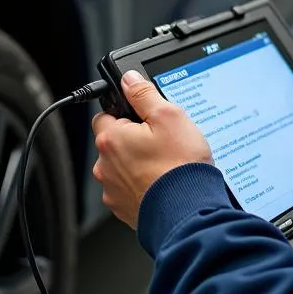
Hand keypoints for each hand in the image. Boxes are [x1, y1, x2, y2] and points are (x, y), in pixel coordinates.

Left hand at [92, 71, 212, 228]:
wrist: (188, 213)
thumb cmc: (179, 167)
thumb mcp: (169, 116)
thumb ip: (144, 94)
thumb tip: (130, 80)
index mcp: (111, 139)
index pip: (104, 115)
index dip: (125, 112)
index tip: (142, 117)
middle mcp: (105, 166)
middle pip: (114, 142)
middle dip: (133, 139)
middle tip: (160, 141)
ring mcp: (113, 191)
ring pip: (121, 167)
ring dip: (137, 164)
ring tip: (165, 164)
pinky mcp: (124, 210)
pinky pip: (130, 189)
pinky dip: (143, 185)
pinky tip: (163, 183)